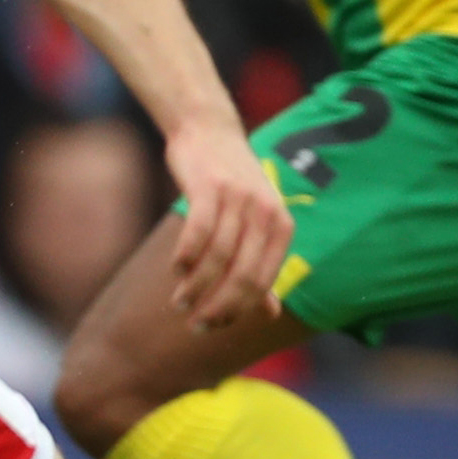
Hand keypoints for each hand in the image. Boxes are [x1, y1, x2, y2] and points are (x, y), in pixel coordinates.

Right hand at [160, 117, 291, 329]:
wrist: (209, 132)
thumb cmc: (231, 185)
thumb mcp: (255, 223)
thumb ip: (262, 266)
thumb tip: (272, 315)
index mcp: (282, 226)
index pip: (262, 282)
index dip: (237, 310)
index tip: (213, 326)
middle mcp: (265, 212)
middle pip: (242, 275)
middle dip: (217, 307)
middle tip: (195, 324)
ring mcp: (238, 198)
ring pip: (217, 258)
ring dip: (195, 287)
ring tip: (179, 303)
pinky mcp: (210, 186)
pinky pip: (198, 231)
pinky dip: (185, 256)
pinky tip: (175, 270)